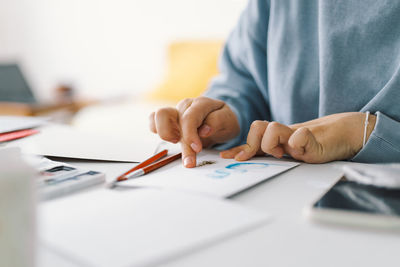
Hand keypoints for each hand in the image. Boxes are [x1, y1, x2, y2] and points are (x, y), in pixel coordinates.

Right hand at [149, 97, 239, 166]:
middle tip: (190, 156)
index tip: (197, 149)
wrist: (221, 120)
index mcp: (201, 103)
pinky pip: (153, 120)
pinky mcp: (169, 119)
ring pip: (157, 116)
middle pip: (170, 116)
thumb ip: (217, 122)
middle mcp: (186, 105)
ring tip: (176, 142)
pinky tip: (170, 139)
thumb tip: (204, 130)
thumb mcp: (229, 121)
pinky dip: (156, 130)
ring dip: (164, 133)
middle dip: (178, 139)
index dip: (190, 135)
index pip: (189, 117)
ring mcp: (176, 111)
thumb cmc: (224, 121)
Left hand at [220, 112, 375, 162]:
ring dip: (274, 144)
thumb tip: (245, 159)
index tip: (225, 157)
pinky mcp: (311, 135)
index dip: (239, 148)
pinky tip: (305, 150)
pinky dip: (300, 144)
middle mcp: (282, 135)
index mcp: (276, 140)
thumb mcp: (290, 154)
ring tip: (286, 152)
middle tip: (269, 154)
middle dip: (255, 144)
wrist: (343, 134)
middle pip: (256, 128)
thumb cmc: (315, 146)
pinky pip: (299, 136)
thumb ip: (270, 154)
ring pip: (271, 129)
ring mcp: (295, 134)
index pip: (252, 140)